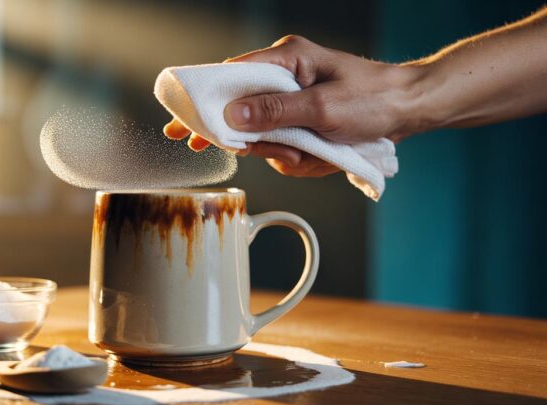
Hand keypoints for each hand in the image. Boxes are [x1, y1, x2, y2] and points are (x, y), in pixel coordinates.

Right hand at [163, 35, 418, 176]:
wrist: (411, 110)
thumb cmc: (374, 98)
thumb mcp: (323, 107)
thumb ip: (274, 112)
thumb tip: (232, 116)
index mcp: (287, 59)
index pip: (231, 76)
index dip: (204, 100)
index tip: (181, 122)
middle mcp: (286, 76)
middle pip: (243, 111)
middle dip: (251, 137)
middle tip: (224, 144)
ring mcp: (293, 100)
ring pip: (267, 136)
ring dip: (289, 152)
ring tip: (319, 152)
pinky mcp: (303, 120)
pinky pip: (287, 147)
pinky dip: (304, 158)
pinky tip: (325, 154)